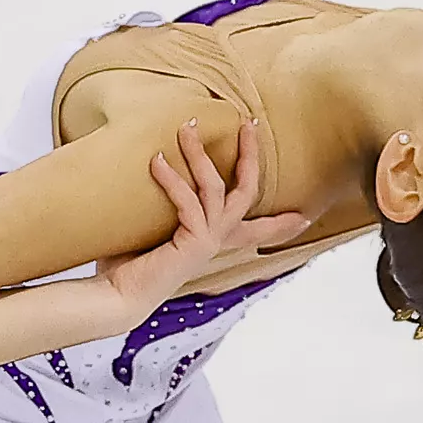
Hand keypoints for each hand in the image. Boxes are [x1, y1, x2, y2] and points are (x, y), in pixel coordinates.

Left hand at [95, 121, 317, 318]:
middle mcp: (215, 241)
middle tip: (250, 124)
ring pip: (217, 187)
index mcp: (210, 241)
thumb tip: (146, 166)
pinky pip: (188, 200)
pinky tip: (156, 161)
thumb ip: (156, 207)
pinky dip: (172, 178)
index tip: (304, 218)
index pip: (254, 231)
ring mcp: (208, 241)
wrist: (117, 297)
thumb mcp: (148, 229)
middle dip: (251, 156)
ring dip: (200, 154)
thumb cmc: (126, 266)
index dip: (279, 224)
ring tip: (186, 127)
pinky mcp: (194, 242)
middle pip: (247, 192)